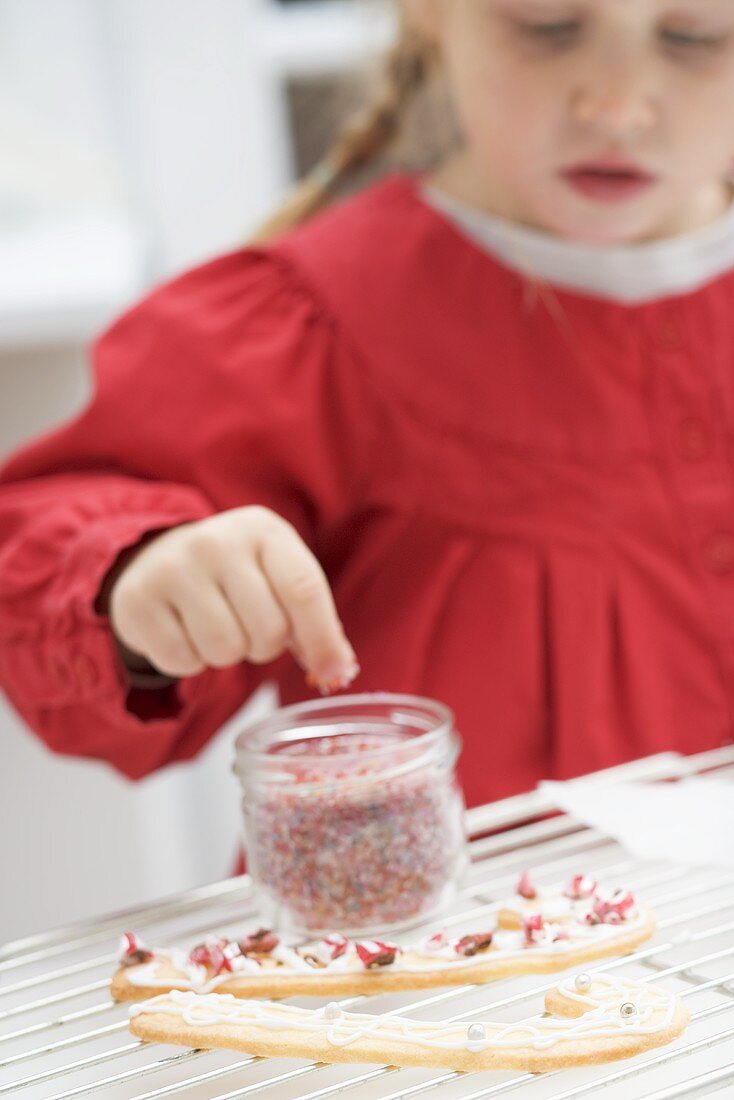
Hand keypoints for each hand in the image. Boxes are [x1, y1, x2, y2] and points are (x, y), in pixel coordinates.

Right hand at [106, 506, 358, 691]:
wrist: (158, 556)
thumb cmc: (236, 574)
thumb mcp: (277, 575)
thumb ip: (313, 618)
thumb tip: (338, 669)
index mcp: (263, 530)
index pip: (304, 589)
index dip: (323, 639)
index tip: (333, 672)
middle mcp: (217, 542)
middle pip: (268, 631)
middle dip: (265, 645)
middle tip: (247, 625)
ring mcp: (172, 568)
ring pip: (225, 651)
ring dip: (227, 655)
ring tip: (216, 626)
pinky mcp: (137, 600)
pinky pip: (182, 662)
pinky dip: (190, 661)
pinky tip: (183, 631)